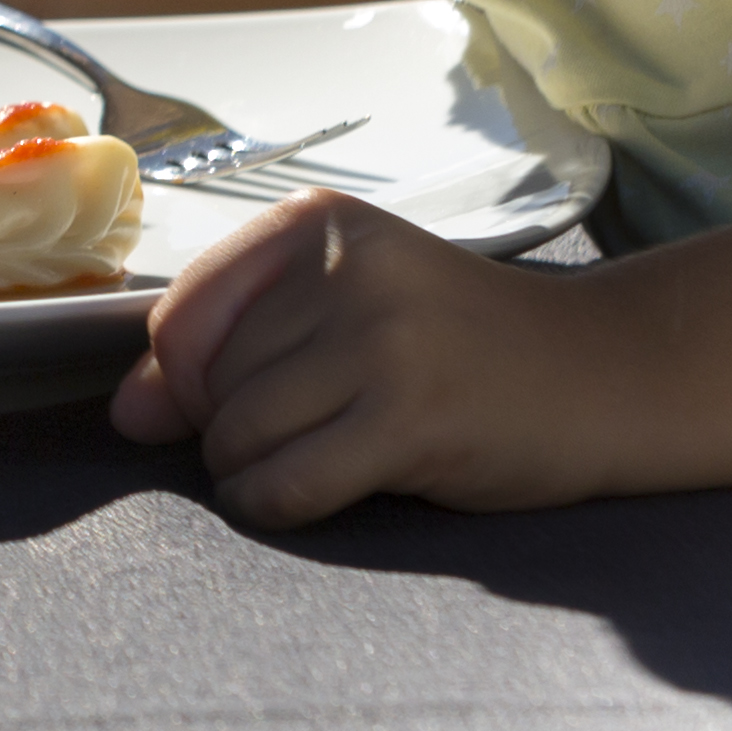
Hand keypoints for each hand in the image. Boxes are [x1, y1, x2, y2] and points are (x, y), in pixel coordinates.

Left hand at [113, 193, 617, 522]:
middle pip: (212, 380)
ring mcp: (384, 344)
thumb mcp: (347, 308)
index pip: (184, 312)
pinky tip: (299, 498)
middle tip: (295, 433)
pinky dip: (273, 505)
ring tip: (301, 463)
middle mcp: (349, 272)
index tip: (214, 406)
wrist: (603, 373)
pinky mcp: (413, 421)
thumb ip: (233, 345)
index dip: (180, 380)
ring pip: (241, 433)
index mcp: (322, 225)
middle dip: (225, 427)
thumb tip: (128, 413)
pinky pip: (290, 483)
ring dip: (246, 472)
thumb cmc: (462, 341)